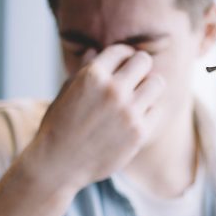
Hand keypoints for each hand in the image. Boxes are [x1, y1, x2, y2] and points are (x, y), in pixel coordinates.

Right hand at [25, 44, 164, 192]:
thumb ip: (84, 70)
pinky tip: (137, 118)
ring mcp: (128, 111)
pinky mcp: (139, 132)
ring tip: (139, 97)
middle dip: (140, 68)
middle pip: (144, 61)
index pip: (122, 51)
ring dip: (149, 88)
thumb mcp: (66, 91)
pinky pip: (158, 110)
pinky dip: (150, 112)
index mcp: (92, 75)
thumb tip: (94, 50)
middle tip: (134, 80)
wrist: (58, 164)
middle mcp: (112, 90)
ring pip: (157, 83)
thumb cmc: (59, 125)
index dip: (123, 58)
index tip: (122, 68)